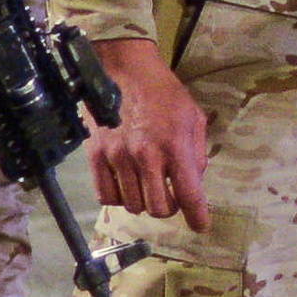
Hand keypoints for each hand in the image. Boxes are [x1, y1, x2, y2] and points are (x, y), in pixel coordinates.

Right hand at [90, 33, 212, 220]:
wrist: (123, 70)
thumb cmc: (163, 93)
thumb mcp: (193, 117)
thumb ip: (196, 154)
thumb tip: (194, 185)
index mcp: (174, 145)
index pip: (188, 195)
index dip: (197, 217)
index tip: (200, 226)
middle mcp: (146, 156)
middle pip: (158, 208)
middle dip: (168, 208)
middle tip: (169, 195)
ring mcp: (118, 158)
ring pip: (132, 206)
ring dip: (143, 201)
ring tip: (146, 185)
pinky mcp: (96, 156)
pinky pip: (106, 196)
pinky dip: (118, 197)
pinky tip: (125, 184)